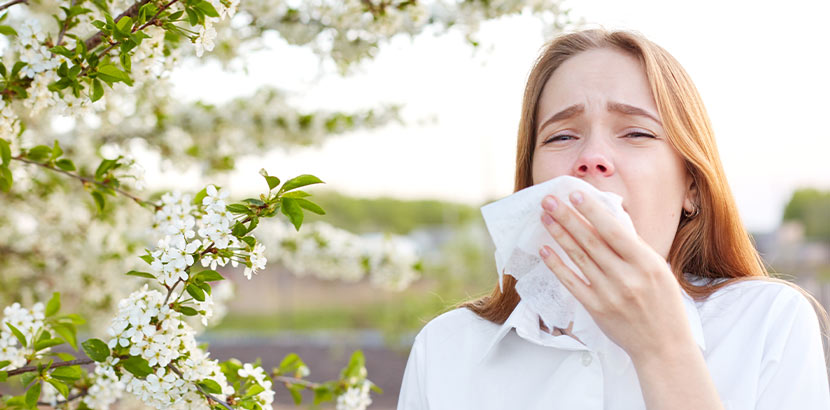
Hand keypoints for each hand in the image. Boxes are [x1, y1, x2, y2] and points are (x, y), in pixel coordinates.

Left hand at [537, 190, 693, 360]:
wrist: (664, 346)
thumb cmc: (663, 304)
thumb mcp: (659, 270)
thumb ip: (634, 248)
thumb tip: (606, 220)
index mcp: (647, 264)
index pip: (614, 231)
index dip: (592, 211)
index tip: (575, 194)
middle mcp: (627, 277)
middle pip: (591, 241)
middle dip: (568, 217)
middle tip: (549, 199)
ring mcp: (609, 294)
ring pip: (579, 258)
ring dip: (559, 235)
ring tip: (545, 217)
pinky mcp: (596, 308)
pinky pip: (571, 282)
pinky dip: (557, 265)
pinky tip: (545, 250)